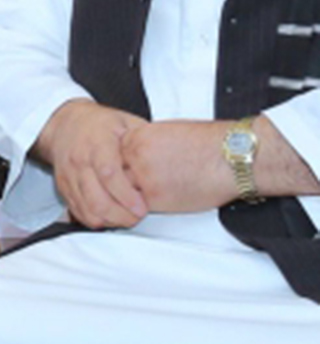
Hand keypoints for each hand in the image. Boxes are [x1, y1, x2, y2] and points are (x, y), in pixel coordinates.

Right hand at [32, 99, 148, 227]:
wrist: (66, 125)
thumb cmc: (99, 124)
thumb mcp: (126, 122)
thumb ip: (144, 140)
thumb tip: (169, 154)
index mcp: (97, 144)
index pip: (109, 174)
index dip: (126, 195)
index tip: (141, 207)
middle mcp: (80, 162)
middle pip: (96, 199)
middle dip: (119, 215)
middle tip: (137, 217)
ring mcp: (69, 177)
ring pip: (87, 209)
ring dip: (109, 220)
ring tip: (126, 220)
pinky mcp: (64, 188)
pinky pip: (78, 211)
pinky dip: (95, 219)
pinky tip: (110, 218)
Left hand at [121, 119, 236, 212]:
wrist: (234, 157)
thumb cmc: (211, 144)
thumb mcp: (170, 133)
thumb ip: (148, 143)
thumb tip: (141, 152)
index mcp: (139, 137)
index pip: (111, 154)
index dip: (115, 166)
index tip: (116, 173)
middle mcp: (136, 156)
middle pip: (110, 173)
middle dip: (114, 183)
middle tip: (113, 190)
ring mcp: (143, 178)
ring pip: (118, 192)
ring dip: (121, 198)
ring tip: (122, 203)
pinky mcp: (154, 198)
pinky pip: (133, 207)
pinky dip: (133, 210)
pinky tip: (137, 210)